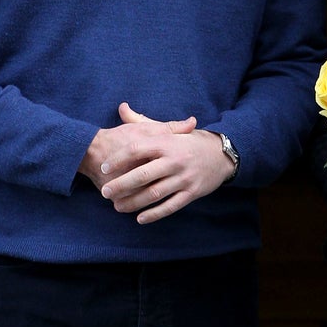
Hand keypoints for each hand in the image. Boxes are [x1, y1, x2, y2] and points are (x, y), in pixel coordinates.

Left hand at [98, 102, 234, 223]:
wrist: (222, 154)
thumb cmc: (190, 141)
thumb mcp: (169, 130)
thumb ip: (143, 121)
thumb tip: (122, 108)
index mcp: (167, 142)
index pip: (137, 149)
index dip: (118, 159)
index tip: (104, 166)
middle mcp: (175, 160)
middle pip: (143, 175)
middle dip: (121, 185)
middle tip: (105, 192)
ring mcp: (184, 177)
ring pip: (154, 193)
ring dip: (134, 202)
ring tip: (117, 206)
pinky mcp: (192, 192)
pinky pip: (170, 206)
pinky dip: (154, 214)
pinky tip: (140, 218)